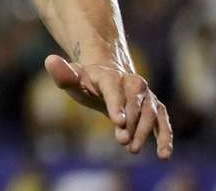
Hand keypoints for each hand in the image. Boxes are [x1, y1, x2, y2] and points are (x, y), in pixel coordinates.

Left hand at [45, 54, 173, 158]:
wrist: (106, 79)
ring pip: (151, 113)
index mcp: (109, 75)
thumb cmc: (85, 81)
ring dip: (144, 132)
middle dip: (131, 123)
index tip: (118, 122)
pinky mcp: (155, 109)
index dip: (117, 104)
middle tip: (122, 141)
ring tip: (132, 149)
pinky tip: (164, 155)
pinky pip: (163, 122)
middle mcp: (132, 83)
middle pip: (135, 102)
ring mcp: (146, 96)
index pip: (114, 89)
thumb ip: (62, 74)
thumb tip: (50, 60)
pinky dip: (165, 137)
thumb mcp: (72, 78)